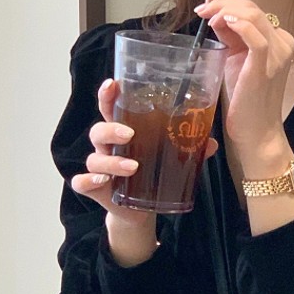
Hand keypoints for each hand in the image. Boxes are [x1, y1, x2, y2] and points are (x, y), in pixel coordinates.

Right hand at [69, 78, 218, 251]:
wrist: (139, 209)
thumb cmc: (151, 173)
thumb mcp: (169, 158)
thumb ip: (187, 149)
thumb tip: (211, 143)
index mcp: (122, 132)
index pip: (111, 108)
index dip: (108, 96)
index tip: (112, 84)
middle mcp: (106, 146)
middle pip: (99, 131)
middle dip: (111, 130)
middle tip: (130, 134)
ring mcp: (98, 167)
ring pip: (95, 158)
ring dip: (112, 161)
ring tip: (133, 167)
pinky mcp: (94, 189)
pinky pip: (82, 182)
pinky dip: (89, 181)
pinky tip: (102, 182)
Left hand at [193, 0, 293, 156]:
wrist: (255, 132)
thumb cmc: (243, 100)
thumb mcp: (233, 59)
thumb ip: (229, 36)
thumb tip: (213, 13)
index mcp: (276, 39)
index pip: (251, 8)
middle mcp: (282, 42)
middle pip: (251, 7)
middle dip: (222, 0)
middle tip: (200, 6)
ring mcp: (277, 54)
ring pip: (253, 15)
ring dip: (225, 9)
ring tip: (206, 15)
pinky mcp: (266, 66)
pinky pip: (256, 37)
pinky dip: (240, 24)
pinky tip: (224, 20)